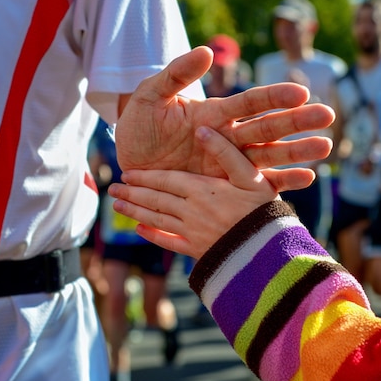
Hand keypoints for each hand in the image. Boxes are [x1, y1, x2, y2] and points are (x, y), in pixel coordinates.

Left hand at [108, 126, 280, 258]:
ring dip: (135, 212)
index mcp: (202, 189)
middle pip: (155, 200)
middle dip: (132, 194)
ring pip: (156, 220)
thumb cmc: (263, 209)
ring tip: (117, 207)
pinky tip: (139, 231)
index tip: (126, 174)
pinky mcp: (197, 251)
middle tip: (112, 190)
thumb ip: (225, 152)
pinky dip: (153, 236)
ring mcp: (191, 233)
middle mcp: (190, 211)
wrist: (268, 251)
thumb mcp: (250, 175)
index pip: (166, 180)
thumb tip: (201, 128)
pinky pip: (169, 242)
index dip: (145, 177)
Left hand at [115, 46, 333, 191]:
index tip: (300, 93)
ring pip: (269, 156)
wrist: (130, 163)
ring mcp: (228, 163)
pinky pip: (255, 186)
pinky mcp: (224, 186)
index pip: (250, 102)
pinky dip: (281, 182)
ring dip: (297, 152)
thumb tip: (207, 52)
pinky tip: (306, 179)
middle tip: (327, 115)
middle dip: (298, 122)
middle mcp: (228, 138)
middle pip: (268, 128)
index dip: (274, 97)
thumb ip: (176, 74)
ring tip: (326, 147)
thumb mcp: (151, 97)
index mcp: (215, 114)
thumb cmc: (140, 127)